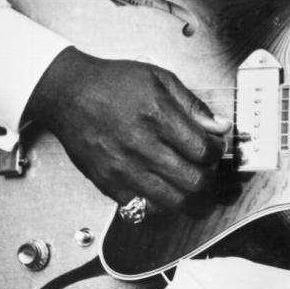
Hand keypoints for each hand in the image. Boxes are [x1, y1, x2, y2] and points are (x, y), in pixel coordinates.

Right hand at [23, 46, 230, 212]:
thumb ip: (193, 105)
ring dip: (188, 195)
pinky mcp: (107, 184)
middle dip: (208, 176)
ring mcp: (123, 169)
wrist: (69, 94)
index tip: (214, 147)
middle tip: (206, 166)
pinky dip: (159, 203)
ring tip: (188, 179)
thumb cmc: (113, 83)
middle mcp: (141, 146)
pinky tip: (161, 186)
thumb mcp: (160, 78)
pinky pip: (143, 210)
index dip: (216, 152)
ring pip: (172, 202)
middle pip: (193, 181)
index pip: (203, 150)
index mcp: (158, 115)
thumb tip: (220, 126)